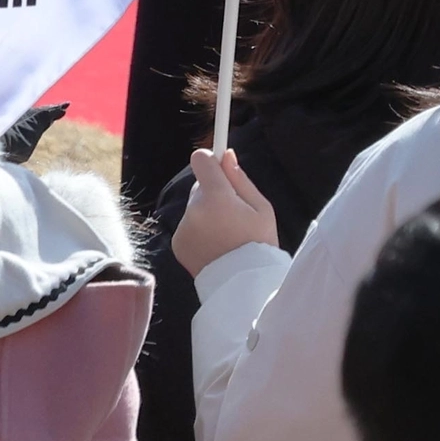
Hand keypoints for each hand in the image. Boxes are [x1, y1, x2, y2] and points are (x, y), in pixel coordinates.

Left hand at [172, 148, 281, 274]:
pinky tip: (214, 245)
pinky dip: (199, 231)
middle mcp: (194, 210)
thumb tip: (226, 155)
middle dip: (214, 193)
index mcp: (216, 198)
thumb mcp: (262, 208)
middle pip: (200, 186)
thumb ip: (240, 179)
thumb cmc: (259, 244)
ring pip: (194, 208)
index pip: (201, 161)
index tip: (219, 165)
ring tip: (226, 234)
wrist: (243, 285)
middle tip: (234, 214)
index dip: (211, 160)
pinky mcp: (177, 243)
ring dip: (206, 213)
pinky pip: (188, 226)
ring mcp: (183, 228)